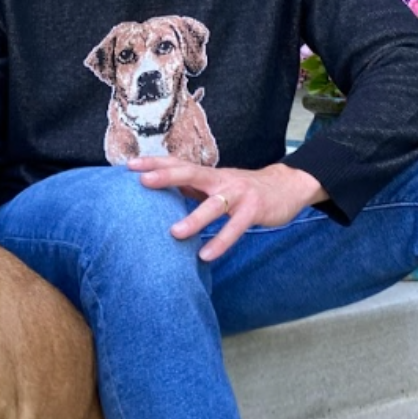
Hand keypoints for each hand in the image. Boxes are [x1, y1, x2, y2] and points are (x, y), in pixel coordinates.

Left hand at [127, 157, 327, 261]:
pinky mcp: (254, 210)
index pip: (178, 164)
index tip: (129, 165)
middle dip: (167, 176)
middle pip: (191, 173)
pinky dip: (222, 241)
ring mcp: (239, 193)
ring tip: (175, 233)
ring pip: (214, 204)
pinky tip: (207, 255)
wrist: (288, 185)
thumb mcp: (216, 184)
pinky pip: (236, 227)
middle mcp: (221, 180)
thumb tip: (163, 187)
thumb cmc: (244, 188)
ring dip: (194, 218)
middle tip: (143, 182)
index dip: (155, 163)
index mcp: (209, 174)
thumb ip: (192, 186)